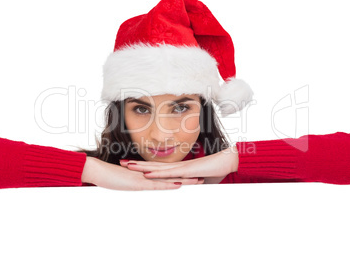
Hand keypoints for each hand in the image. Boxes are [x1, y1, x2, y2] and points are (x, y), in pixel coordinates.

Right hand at [81, 157, 203, 190]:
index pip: (166, 175)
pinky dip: (167, 184)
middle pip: (171, 176)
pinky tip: (177, 185)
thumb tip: (141, 184)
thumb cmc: (109, 176)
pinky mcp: (138, 183)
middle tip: (202, 178)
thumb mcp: (126, 181)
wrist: (97, 170)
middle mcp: (148, 175)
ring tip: (197, 182)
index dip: (179, 176)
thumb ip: (135, 181)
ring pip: (168, 179)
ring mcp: (144, 178)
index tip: (191, 178)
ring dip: (183, 180)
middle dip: (187, 178)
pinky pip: (155, 184)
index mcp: (147, 175)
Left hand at [120, 145, 238, 183]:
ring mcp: (180, 168)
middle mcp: (176, 166)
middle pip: (153, 165)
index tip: (132, 165)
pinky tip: (147, 174)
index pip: (157, 167)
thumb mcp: (199, 180)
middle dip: (137, 164)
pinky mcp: (186, 171)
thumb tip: (187, 186)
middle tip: (122, 162)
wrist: (227, 162)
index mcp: (178, 168)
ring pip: (157, 168)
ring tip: (128, 166)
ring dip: (142, 167)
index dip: (144, 166)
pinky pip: (169, 173)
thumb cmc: (215, 170)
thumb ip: (190, 182)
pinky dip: (157, 174)